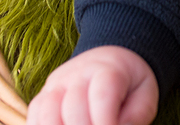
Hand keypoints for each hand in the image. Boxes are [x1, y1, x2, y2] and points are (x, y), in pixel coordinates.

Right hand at [26, 45, 158, 124]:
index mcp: (107, 69)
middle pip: (73, 106)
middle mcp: (77, 73)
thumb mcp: (144, 95)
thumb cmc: (129, 83)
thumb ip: (136, 116)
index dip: (106, 122)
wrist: (109, 60)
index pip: (102, 96)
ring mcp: (56, 85)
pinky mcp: (42, 97)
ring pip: (46, 111)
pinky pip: (34, 116)